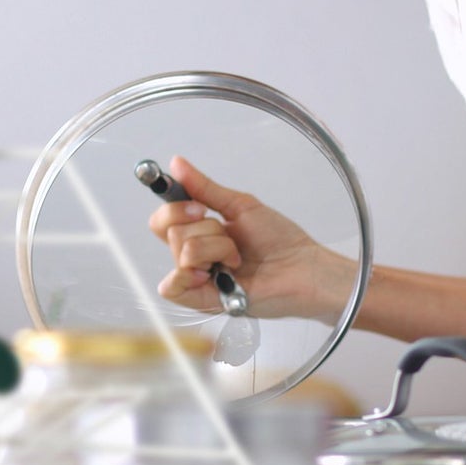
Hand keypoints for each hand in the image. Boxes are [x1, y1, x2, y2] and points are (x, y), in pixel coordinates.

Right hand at [147, 155, 355, 321]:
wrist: (302, 267)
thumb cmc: (279, 240)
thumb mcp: (239, 206)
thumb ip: (204, 188)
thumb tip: (176, 164)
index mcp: (200, 232)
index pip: (163, 219)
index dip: (175, 208)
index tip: (200, 207)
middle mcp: (195, 255)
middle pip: (171, 232)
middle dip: (207, 229)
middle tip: (230, 236)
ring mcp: (198, 278)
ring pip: (182, 252)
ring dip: (216, 249)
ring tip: (237, 258)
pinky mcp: (202, 301)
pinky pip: (172, 288)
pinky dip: (190, 274)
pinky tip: (215, 273)